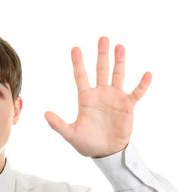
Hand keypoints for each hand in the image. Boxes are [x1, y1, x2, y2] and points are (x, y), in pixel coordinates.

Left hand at [45, 37, 151, 157]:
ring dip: (119, 61)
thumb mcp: (71, 134)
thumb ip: (59, 124)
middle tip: (103, 38)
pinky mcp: (127, 106)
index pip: (81, 77)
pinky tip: (147, 74)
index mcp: (86, 98)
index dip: (78, 63)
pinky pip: (136, 92)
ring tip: (120, 46)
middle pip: (101, 70)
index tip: (75, 48)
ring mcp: (115, 98)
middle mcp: (100, 94)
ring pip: (118, 75)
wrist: (106, 153)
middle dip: (102, 54)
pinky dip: (142, 84)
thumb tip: (45, 114)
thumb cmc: (87, 143)